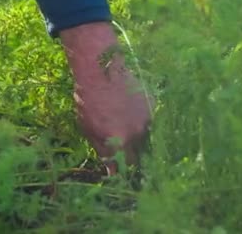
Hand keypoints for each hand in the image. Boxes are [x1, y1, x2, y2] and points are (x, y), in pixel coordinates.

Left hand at [60, 22, 150, 173]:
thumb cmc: (88, 98)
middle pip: (140, 155)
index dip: (123, 172)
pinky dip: (143, 123)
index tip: (119, 173)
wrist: (102, 68)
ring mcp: (148, 117)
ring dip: (139, 140)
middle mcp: (138, 132)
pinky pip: (151, 121)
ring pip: (147, 138)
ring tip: (126, 132)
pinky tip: (131, 114)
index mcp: (120, 140)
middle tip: (124, 155)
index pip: (126, 167)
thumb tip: (111, 168)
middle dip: (133, 158)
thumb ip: (102, 150)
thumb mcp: (88, 128)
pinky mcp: (153, 105)